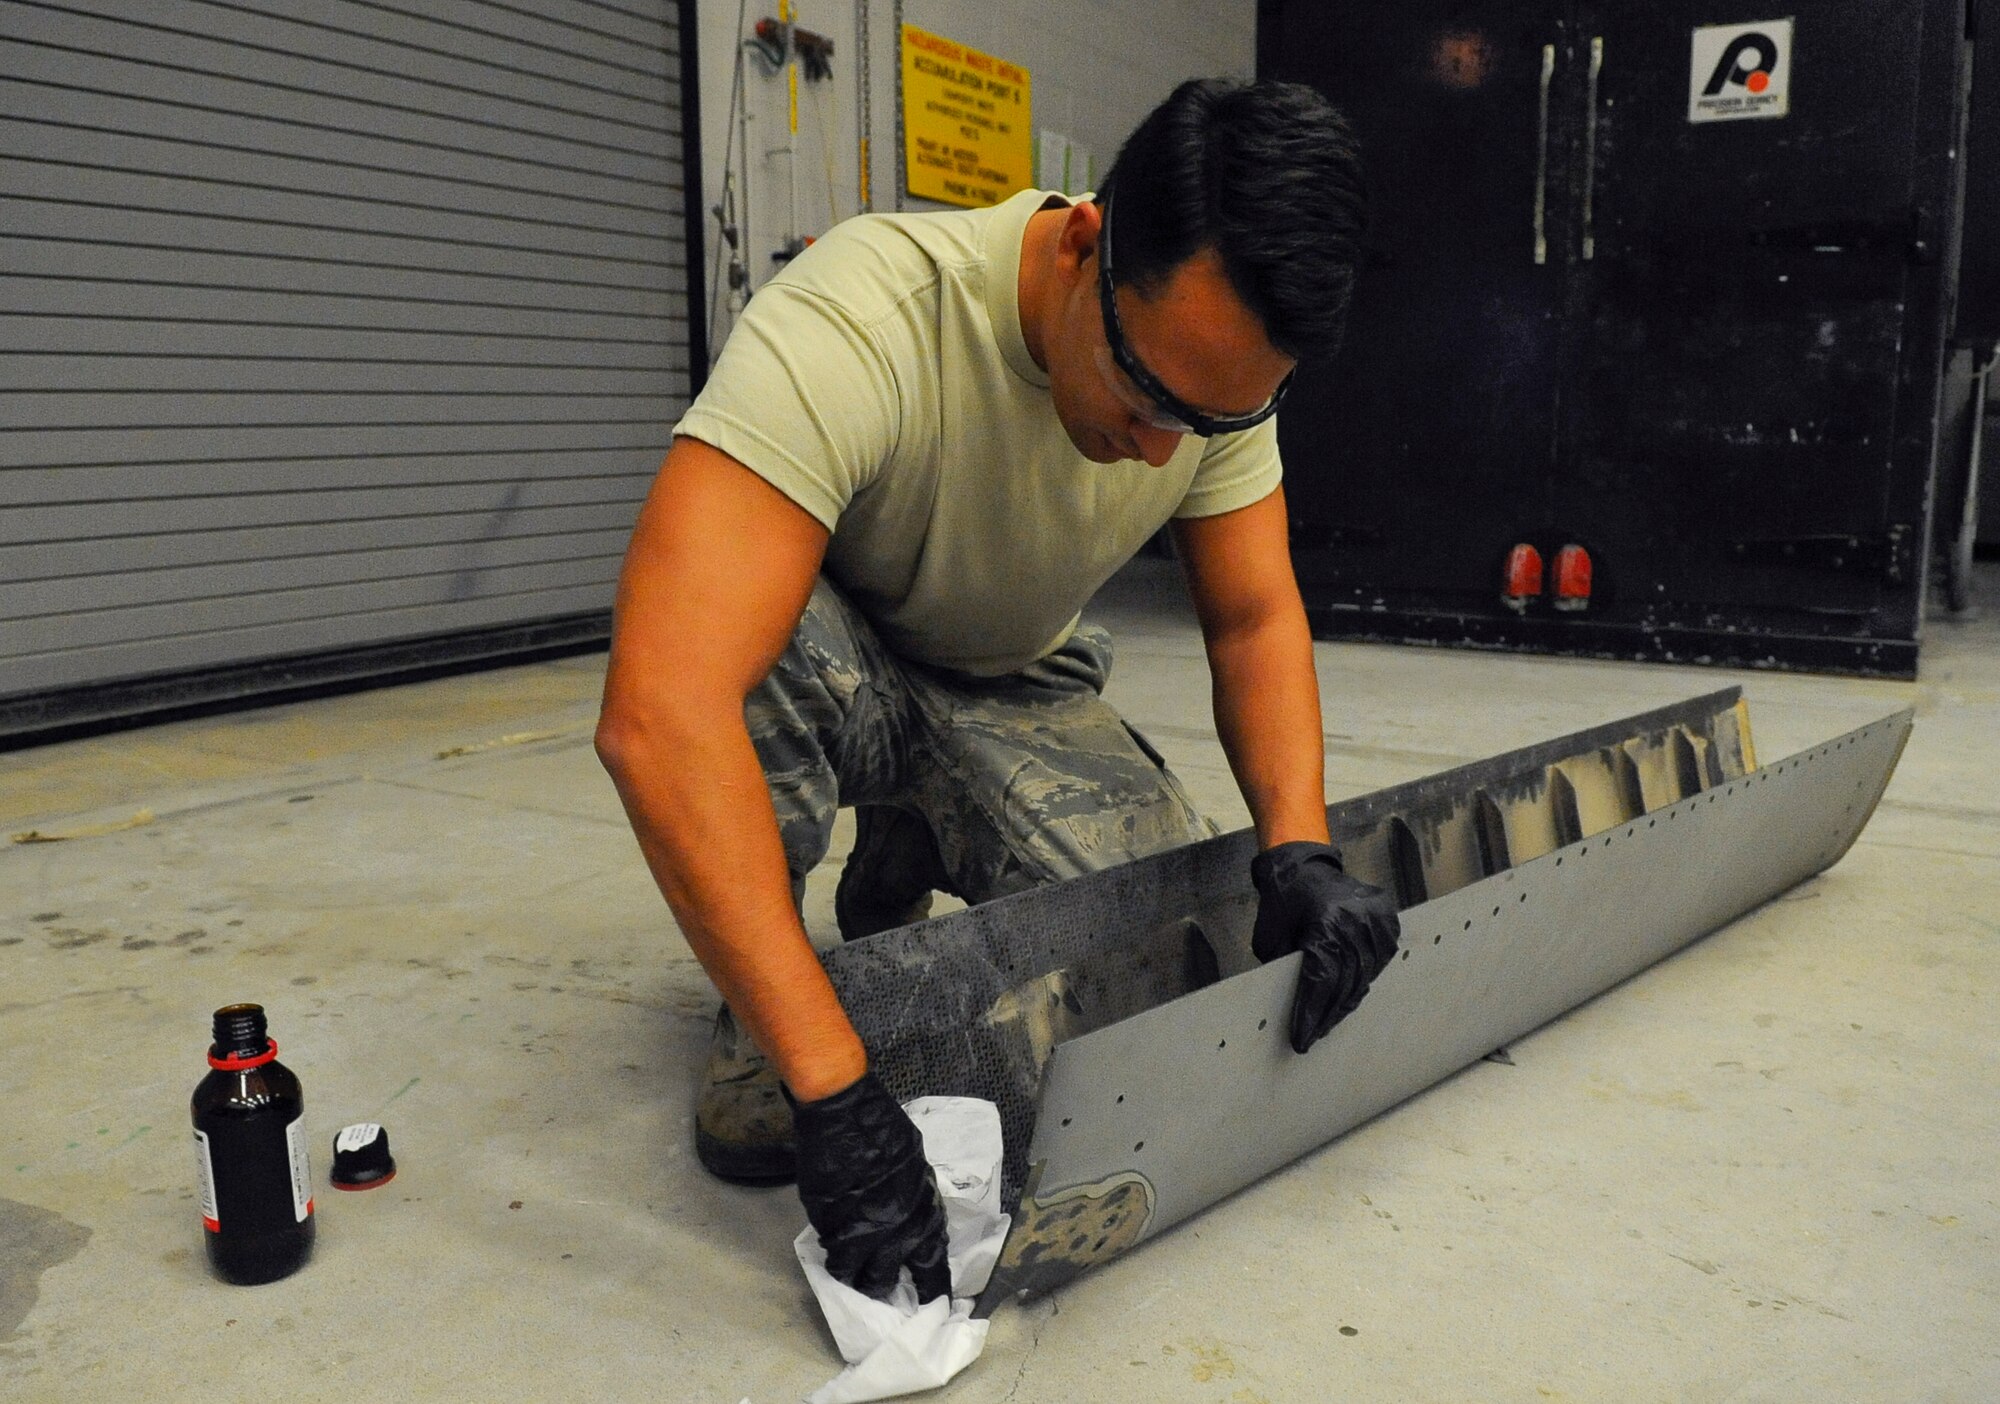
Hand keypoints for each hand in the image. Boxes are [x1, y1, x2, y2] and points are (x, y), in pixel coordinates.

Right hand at [789, 1070, 951, 1301]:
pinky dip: (832, 1256)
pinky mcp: (831, 1228)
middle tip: (878, 1287)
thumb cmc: (881, 1128)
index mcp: (924, 1212)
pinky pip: (832, 1256)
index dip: (932, 1289)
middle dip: (884, 1288)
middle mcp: (897, 1230)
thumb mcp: (914, 1163)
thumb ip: (916, 1198)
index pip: (934, 1266)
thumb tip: (914, 1219)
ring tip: (850, 1267)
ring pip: (858, 1277)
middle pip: (890, 1281)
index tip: (931, 1305)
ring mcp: (862, 1232)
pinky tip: (833, 1243)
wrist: (844, 1112)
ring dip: (854, 1276)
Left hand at [1250, 841, 1400, 1053]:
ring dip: (1346, 1003)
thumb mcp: (1271, 938)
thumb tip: (1292, 1007)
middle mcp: (1355, 921)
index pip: (1320, 981)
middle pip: (1344, 983)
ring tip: (1329, 1022)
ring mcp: (1376, 919)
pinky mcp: (1387, 919)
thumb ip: (1282, 970)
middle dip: (1326, 1015)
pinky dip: (1363, 980)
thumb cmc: (1283, 901)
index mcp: (1325, 923)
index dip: (1311, 1014)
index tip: (1301, 1039)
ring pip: (1364, 977)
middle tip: (1313, 1036)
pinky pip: (1379, 961)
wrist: (1303, 865)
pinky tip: (1348, 997)